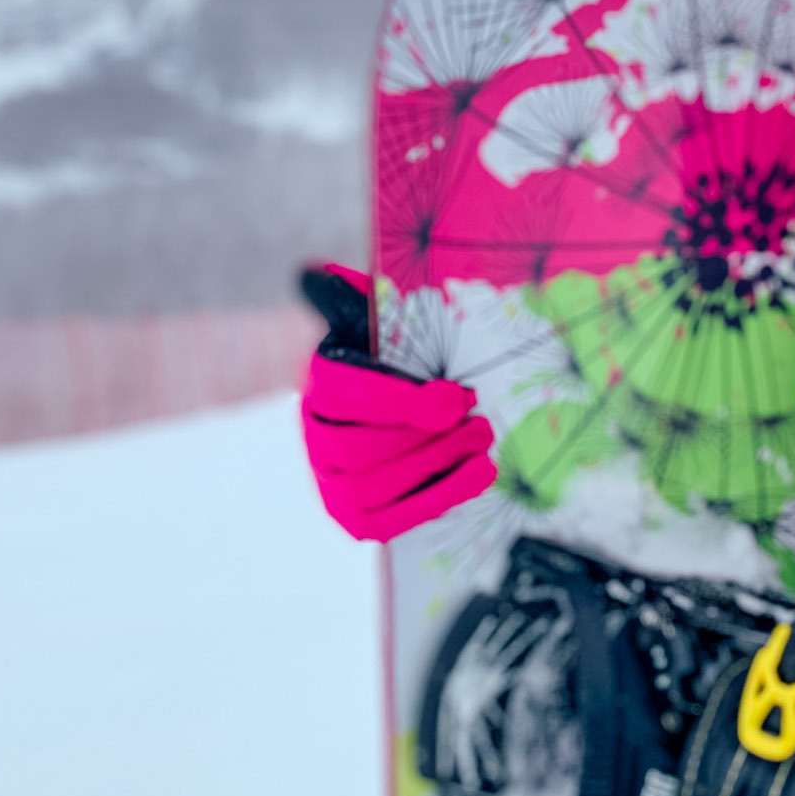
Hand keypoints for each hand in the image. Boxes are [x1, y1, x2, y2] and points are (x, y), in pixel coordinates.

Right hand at [297, 265, 496, 540]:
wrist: (364, 393)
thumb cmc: (375, 350)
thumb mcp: (361, 313)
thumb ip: (351, 295)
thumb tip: (321, 273)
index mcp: (317, 381)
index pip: (352, 398)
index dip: (407, 403)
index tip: (459, 398)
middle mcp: (312, 433)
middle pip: (362, 452)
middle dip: (429, 443)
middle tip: (481, 427)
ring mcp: (326, 477)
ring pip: (371, 490)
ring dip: (434, 473)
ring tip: (482, 452)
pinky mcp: (346, 510)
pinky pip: (382, 522)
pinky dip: (430, 503)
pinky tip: (472, 479)